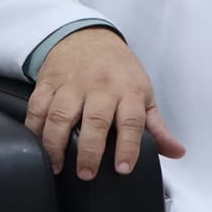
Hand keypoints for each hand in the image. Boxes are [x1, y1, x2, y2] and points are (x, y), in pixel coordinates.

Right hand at [24, 27, 185, 179]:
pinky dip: (35, 128)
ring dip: (56, 144)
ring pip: (61, 115)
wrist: (87, 37)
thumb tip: (176, 152)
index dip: (129, 146)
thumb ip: (156, 127)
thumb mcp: (143, 93)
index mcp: (128, 92)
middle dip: (89, 150)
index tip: (123, 169)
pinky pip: (37, 107)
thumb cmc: (118, 70)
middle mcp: (100, 88)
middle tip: (86, 173)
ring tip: (57, 167)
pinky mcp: (48, 83)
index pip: (132, 121)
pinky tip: (37, 146)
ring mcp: (72, 85)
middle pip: (94, 120)